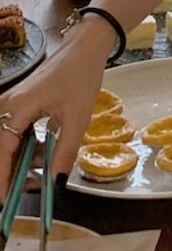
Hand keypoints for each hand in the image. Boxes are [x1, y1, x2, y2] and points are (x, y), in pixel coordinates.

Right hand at [0, 18, 111, 199]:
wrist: (84, 49)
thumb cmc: (81, 78)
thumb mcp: (78, 118)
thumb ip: (65, 151)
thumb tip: (56, 182)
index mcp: (16, 109)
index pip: (2, 150)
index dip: (1, 178)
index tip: (5, 200)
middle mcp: (6, 107)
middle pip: (1, 148)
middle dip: (11, 172)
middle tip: (30, 188)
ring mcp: (10, 105)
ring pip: (7, 142)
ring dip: (21, 160)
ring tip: (42, 170)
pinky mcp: (18, 105)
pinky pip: (14, 133)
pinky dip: (26, 147)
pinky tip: (43, 154)